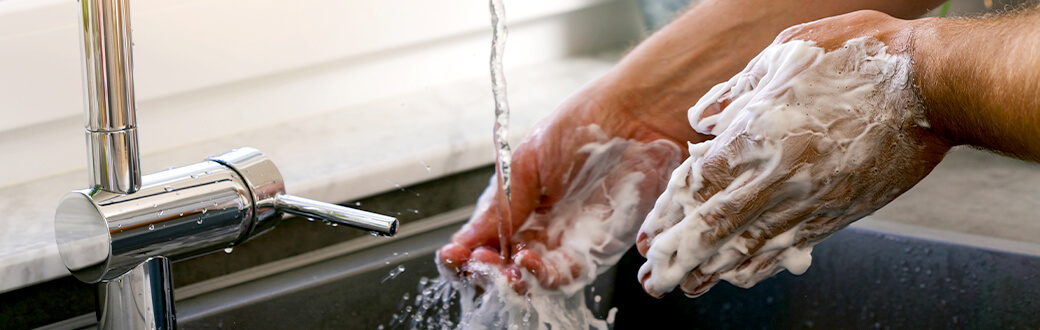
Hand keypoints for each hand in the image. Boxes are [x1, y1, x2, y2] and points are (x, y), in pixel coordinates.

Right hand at [437, 88, 687, 293]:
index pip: (486, 239)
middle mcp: (542, 225)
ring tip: (506, 269)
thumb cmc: (583, 125)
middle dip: (487, 270)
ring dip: (515, 279)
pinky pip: (567, 275)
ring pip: (534, 277)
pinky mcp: (597, 248)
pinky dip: (546, 277)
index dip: (467, 252)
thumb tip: (466, 239)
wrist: (635, 116)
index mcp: (520, 202)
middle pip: (506, 264)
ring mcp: (568, 239)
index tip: (453, 255)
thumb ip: (502, 207)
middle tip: (478, 264)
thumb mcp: (527, 163)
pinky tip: (530, 262)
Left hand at [635, 11, 952, 297]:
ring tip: (685, 288)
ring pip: (751, 245)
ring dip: (712, 271)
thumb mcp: (785, 52)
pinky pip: (790, 247)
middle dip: (680, 256)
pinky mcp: (839, 213)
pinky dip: (760, 265)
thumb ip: (737, 91)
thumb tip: (702, 120)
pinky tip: (739, 276)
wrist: (929, 84)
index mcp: (759, 134)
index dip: (670, 213)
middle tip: (654, 279)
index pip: (698, 185)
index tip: (650, 233)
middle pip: (716, 226)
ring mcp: (811, 200)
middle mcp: (780, 175)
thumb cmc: (859, 58)